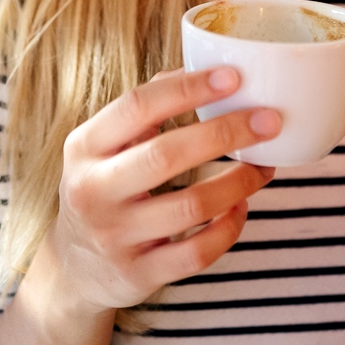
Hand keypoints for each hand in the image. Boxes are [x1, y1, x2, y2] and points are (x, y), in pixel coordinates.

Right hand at [50, 67, 280, 310]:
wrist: (75, 268)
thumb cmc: (103, 188)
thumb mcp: (102, 146)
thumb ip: (143, 109)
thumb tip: (196, 70)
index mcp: (84, 147)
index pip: (136, 107)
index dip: (187, 89)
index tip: (233, 77)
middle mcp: (93, 190)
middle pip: (165, 155)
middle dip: (225, 134)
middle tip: (268, 120)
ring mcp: (115, 236)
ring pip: (191, 206)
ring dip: (239, 182)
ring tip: (264, 165)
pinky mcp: (139, 274)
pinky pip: (197, 252)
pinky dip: (229, 227)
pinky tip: (241, 207)